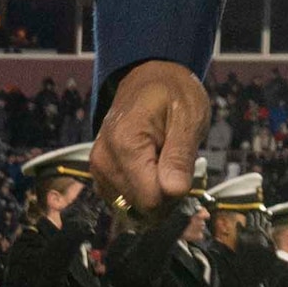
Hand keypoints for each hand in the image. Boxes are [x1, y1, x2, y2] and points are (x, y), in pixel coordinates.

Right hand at [93, 61, 208, 210]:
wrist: (148, 79)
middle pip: (141, 207)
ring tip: (164, 162)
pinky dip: (142, 192)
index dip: (174, 194)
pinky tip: (151, 169)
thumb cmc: (173, 94)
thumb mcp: (189, 117)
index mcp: (125, 144)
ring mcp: (98, 169)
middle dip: (166, 196)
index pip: (150, 200)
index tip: (185, 172)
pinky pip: (124, 201)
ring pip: (132, 207)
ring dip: (155, 194)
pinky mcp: (100, 174)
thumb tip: (173, 191)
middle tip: (176, 165)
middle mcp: (103, 160)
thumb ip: (180, 156)